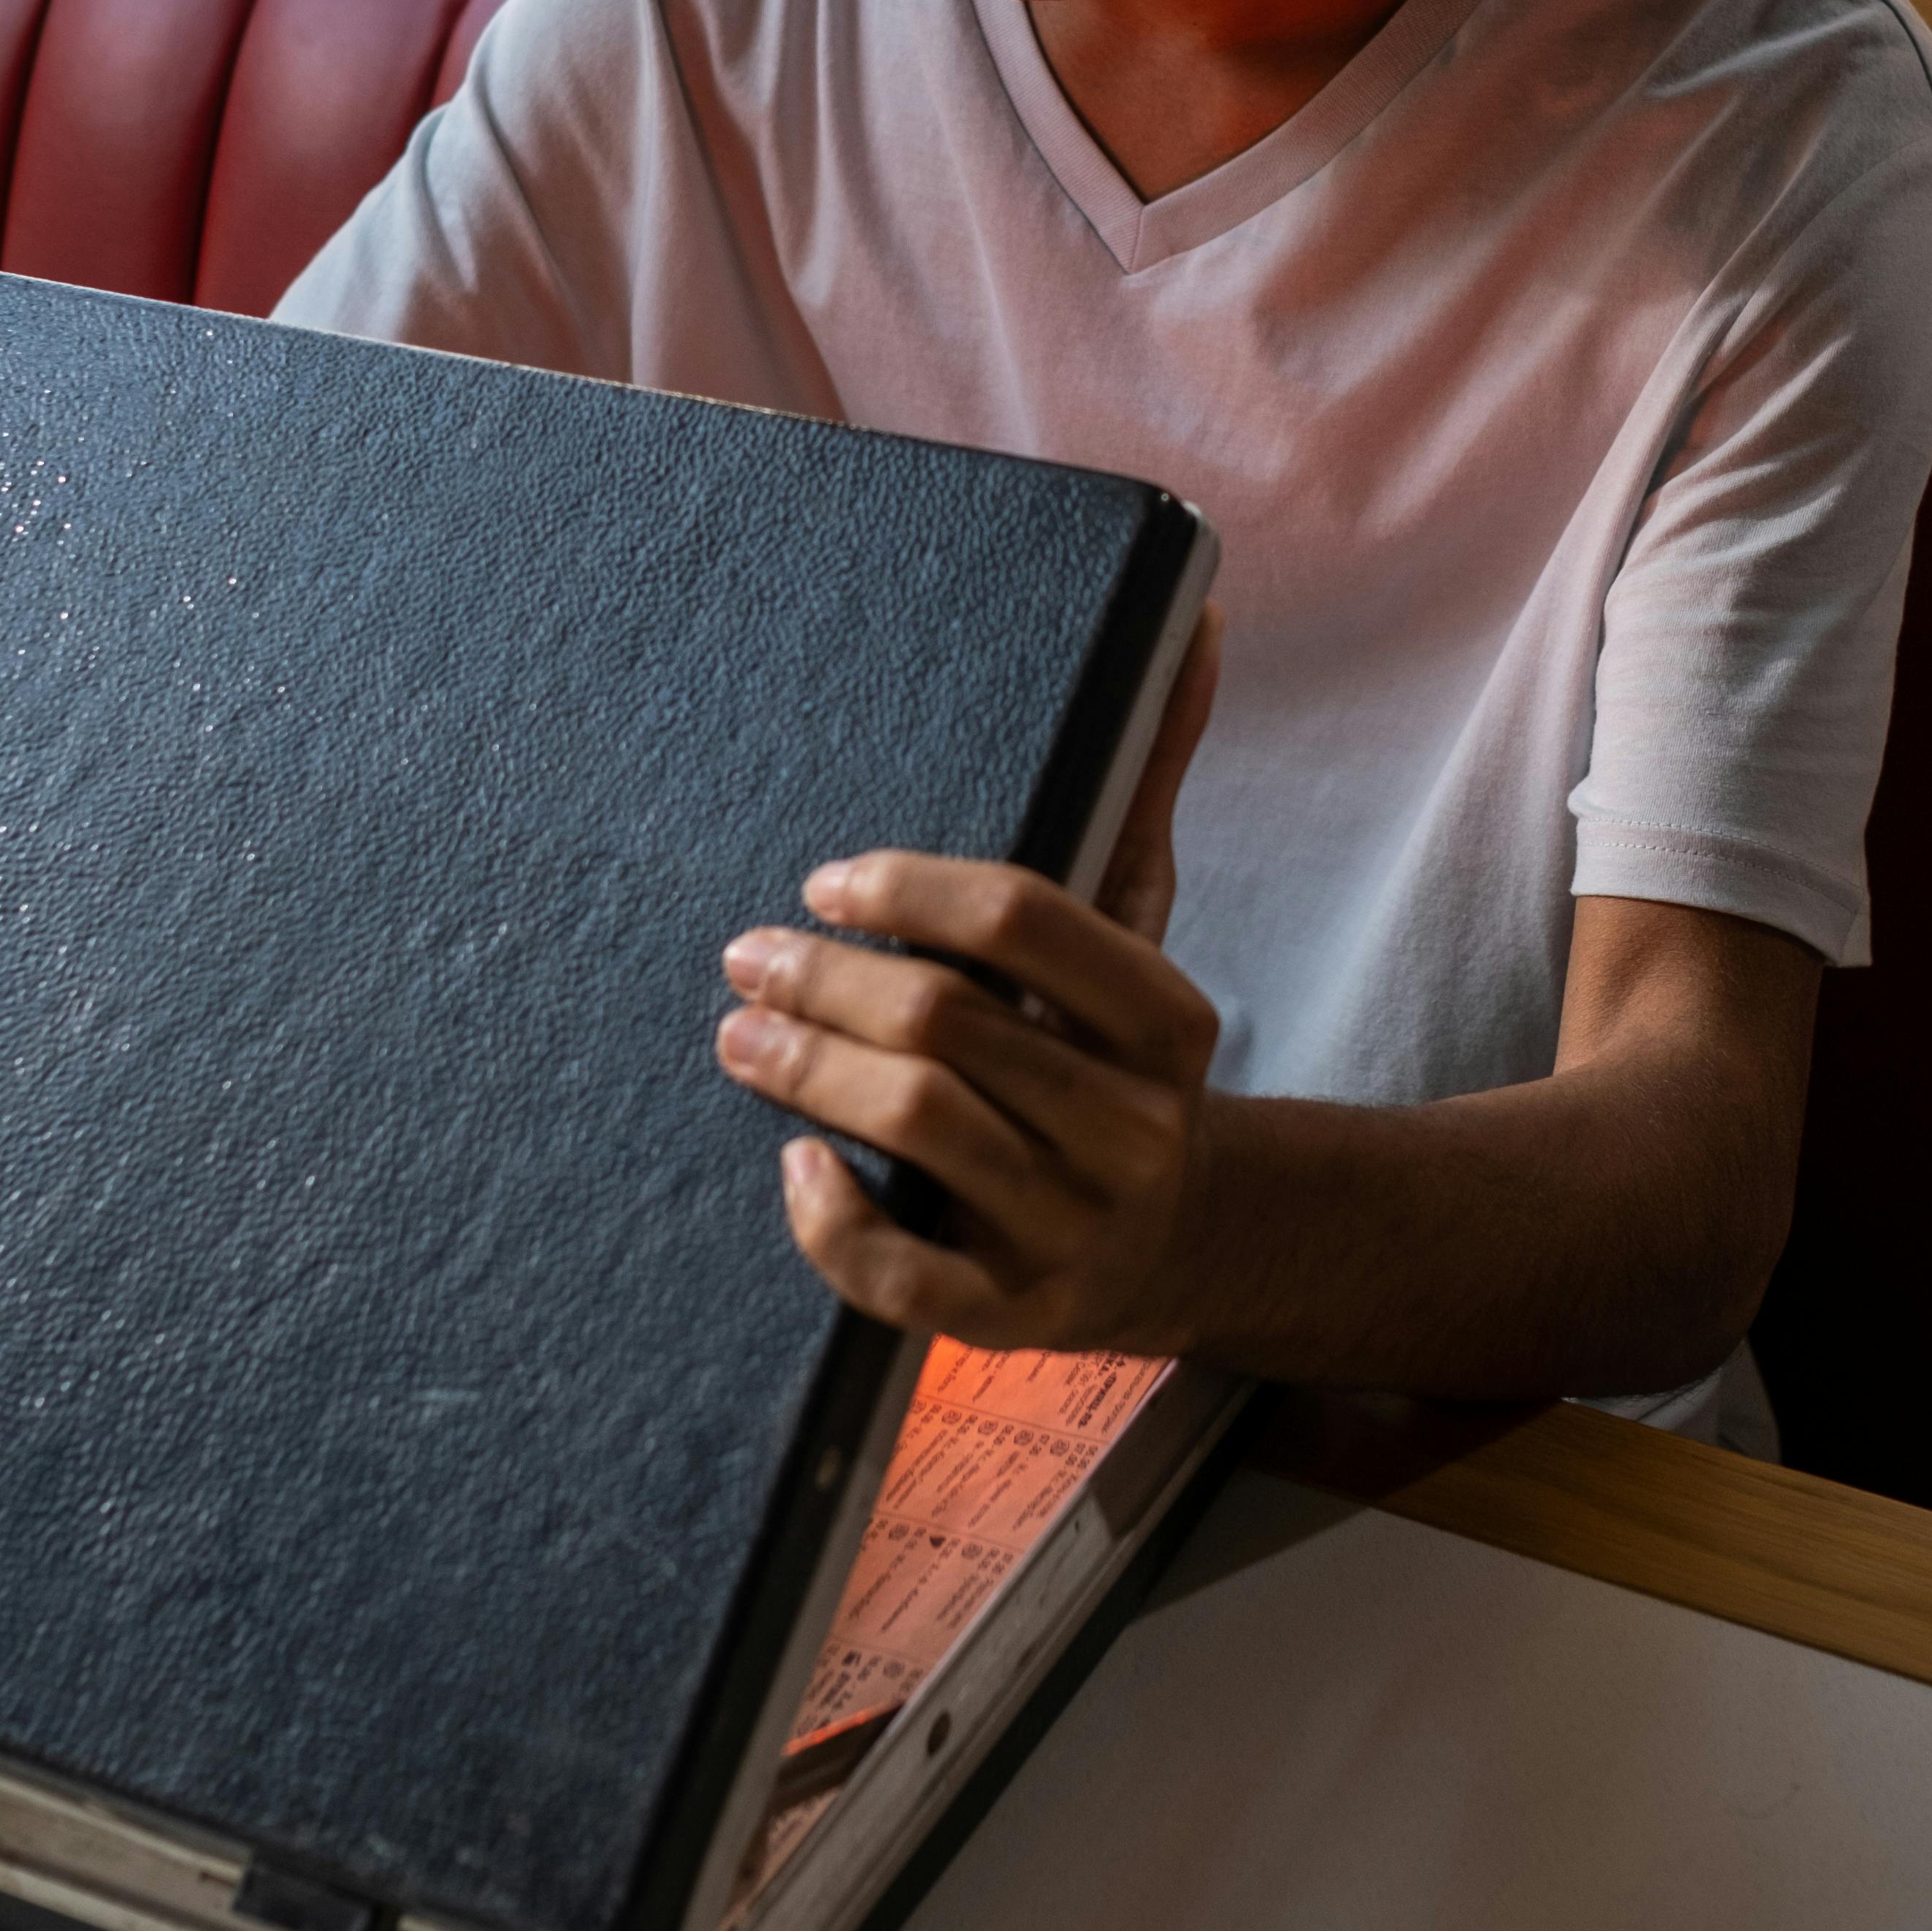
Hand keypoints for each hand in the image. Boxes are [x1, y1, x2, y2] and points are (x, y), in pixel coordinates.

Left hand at [716, 608, 1221, 1347]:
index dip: (907, 888)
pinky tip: (790, 1165)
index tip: (825, 882)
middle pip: (949, 1022)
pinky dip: (834, 1221)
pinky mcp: (1015, 1319)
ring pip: (922, 1129)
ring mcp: (1077, 1230)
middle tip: (744, 959)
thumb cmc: (1120, 1053)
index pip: (1025, 917)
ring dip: (807, 1075)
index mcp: (1166, 1020)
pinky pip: (904, 1277)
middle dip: (825, 981)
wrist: (1186, 1240)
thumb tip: (1193, 611)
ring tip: (738, 1039)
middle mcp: (1134, 1126)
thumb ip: (1150, 771)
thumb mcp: (1142, 919)